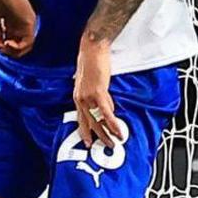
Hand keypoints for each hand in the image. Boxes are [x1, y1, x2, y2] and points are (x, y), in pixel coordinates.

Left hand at [73, 36, 124, 160]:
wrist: (92, 49)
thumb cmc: (93, 63)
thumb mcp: (94, 84)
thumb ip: (99, 97)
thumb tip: (108, 108)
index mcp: (78, 96)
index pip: (81, 118)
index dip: (84, 130)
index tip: (88, 141)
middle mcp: (80, 98)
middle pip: (88, 122)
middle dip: (97, 136)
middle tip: (104, 147)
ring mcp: (87, 96)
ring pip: (97, 120)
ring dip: (107, 132)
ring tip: (115, 142)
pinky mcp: (97, 92)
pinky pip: (106, 112)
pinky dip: (113, 122)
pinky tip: (118, 130)